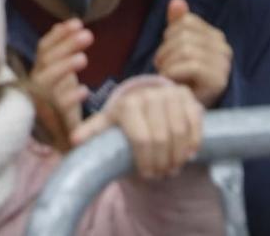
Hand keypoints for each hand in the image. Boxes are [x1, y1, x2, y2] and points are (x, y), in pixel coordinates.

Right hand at [31, 17, 93, 140]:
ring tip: (84, 59)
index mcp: (40, 72)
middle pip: (46, 59)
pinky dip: (69, 96)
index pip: (43, 48)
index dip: (58, 34)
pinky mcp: (49, 121)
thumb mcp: (63, 78)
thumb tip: (69, 25)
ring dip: (64, 67)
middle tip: (88, 35)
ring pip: (46, 80)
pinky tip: (85, 90)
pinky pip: (56, 106)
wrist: (64, 145)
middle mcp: (35, 84)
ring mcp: (39, 102)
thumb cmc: (63, 108)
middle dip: (66, 45)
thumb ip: (63, 56)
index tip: (77, 22)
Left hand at [78, 79, 202, 179]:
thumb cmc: (124, 119)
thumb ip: (92, 132)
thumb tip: (74, 140)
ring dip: (179, 156)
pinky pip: (195, 124)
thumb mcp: (107, 124)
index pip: (142, 139)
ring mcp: (169, 93)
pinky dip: (193, 142)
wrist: (145, 102)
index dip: (146, 162)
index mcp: (126, 105)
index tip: (147, 175)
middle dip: (163, 162)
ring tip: (173, 167)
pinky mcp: (186, 96)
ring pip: (180, 133)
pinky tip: (188, 155)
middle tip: (162, 174)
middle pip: (162, 138)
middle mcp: (148, 95)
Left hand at [154, 0, 232, 106]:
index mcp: (215, 36)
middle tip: (163, 67)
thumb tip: (177, 0)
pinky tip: (172, 81)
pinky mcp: (219, 80)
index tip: (167, 54)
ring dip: (168, 63)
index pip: (186, 21)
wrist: (186, 110)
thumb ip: (177, 23)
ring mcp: (223, 64)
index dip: (169, 36)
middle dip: (165, 51)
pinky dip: (174, 72)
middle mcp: (224, 48)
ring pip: (186, 49)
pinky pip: (191, 65)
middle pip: (184, 35)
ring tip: (167, 75)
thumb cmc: (181, 78)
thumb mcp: (176, 47)